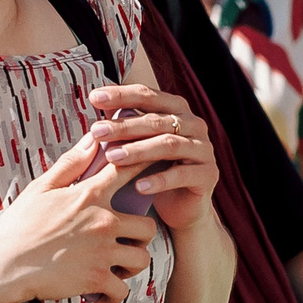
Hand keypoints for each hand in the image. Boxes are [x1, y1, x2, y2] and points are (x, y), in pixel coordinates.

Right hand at [0, 134, 158, 302]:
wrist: (4, 265)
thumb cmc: (19, 226)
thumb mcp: (41, 188)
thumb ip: (71, 164)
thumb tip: (92, 140)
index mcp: (90, 196)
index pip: (128, 171)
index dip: (144, 165)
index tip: (152, 166)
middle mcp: (103, 223)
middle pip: (148, 227)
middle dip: (141, 235)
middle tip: (127, 239)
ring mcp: (102, 253)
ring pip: (141, 259)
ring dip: (131, 264)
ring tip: (117, 265)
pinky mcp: (96, 279)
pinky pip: (122, 291)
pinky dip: (114, 295)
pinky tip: (103, 292)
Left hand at [87, 84, 219, 235]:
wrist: (182, 206)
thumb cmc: (156, 169)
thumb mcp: (139, 143)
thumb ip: (125, 123)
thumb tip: (96, 99)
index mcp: (176, 110)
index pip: (148, 96)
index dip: (121, 95)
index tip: (93, 97)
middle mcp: (194, 124)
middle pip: (156, 121)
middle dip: (124, 126)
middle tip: (97, 131)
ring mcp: (203, 149)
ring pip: (169, 145)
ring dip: (138, 151)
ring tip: (112, 158)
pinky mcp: (208, 174)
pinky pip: (182, 175)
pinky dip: (159, 180)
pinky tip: (138, 187)